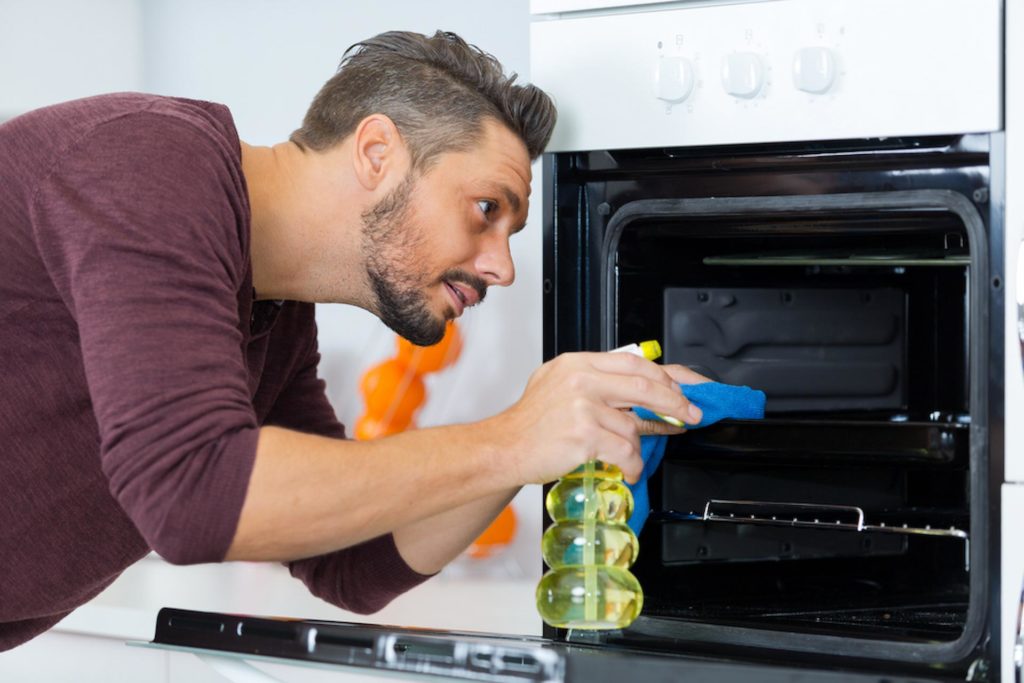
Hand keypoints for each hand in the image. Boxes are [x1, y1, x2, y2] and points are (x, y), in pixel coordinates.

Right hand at [490, 352, 702, 484]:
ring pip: (634, 425)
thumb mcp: (557, 384)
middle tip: (689, 416)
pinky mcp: (584, 435)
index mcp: (577, 363)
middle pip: (644, 386)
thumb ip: (594, 380)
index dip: (664, 378)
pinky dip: (632, 464)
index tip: (680, 391)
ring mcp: (582, 407)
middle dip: (675, 403)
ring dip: (640, 445)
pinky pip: (624, 450)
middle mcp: (580, 380)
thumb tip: (638, 389)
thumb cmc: (530, 423)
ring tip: (633, 455)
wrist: (503, 448)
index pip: (633, 362)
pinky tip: (628, 469)